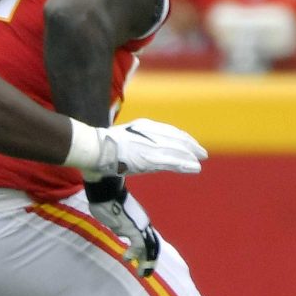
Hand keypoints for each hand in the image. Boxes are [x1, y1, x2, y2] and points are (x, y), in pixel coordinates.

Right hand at [72, 117, 206, 177]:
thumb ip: (130, 145)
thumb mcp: (119, 142)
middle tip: (202, 153)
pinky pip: (173, 161)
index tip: (188, 144)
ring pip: (177, 149)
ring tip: (201, 160)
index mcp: (142, 126)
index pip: (167, 131)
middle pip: (176, 138)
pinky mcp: (150, 158)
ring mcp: (150, 145)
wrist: (93, 149)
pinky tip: (195, 168)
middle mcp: (149, 132)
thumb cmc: (99, 148)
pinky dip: (185, 164)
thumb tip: (130, 153)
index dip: (180, 138)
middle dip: (190, 145)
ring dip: (190, 155)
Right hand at [84, 180, 159, 276]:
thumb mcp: (113, 214)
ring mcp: (140, 226)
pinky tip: (128, 259)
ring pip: (148, 248)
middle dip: (149, 261)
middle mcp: (143, 224)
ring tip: (142, 274)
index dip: (145, 251)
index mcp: (139, 220)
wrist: (106, 189)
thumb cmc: (105, 199)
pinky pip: (139, 245)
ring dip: (146, 263)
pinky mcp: (134, 229)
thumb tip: (116, 227)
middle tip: (145, 273)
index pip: (146, 238)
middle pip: (151, 245)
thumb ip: (116, 222)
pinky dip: (135, 254)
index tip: (140, 260)